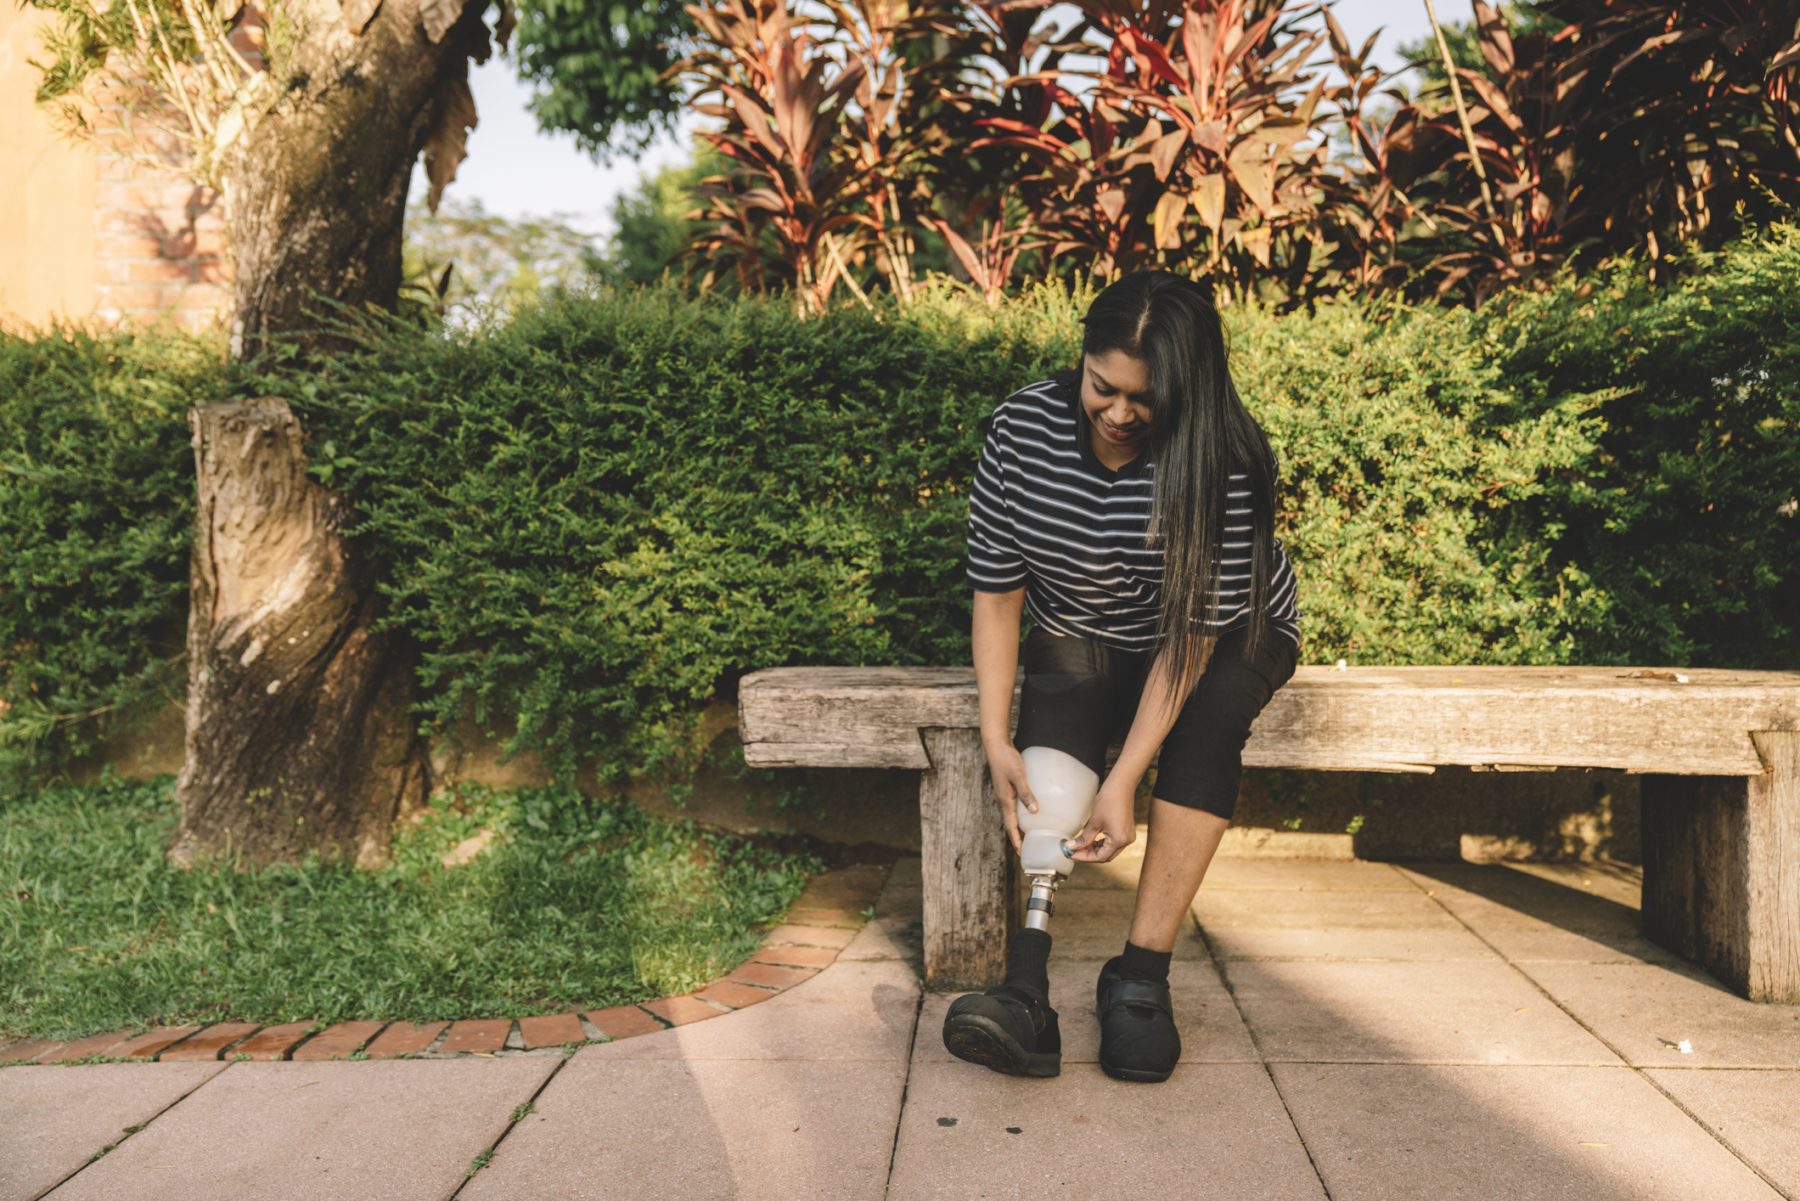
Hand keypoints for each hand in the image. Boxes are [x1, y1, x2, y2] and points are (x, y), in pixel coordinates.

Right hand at [984, 740, 1037, 855]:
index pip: (1010, 827)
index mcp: (1005, 801)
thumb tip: (1035, 811)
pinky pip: (1015, 806)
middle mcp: (1004, 801)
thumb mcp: (1018, 776)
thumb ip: (1026, 792)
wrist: (996, 746)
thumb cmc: (1006, 760)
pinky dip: (1021, 814)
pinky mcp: (1008, 788)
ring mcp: (1005, 795)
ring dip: (1019, 827)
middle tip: (1029, 849)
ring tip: (1031, 835)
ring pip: (1012, 816)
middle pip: (1011, 825)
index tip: (1022, 854)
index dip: (1016, 841)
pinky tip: (1031, 812)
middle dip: (1018, 838)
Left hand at [1064, 780, 1135, 863]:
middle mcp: (1126, 841)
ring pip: (1109, 850)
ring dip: (1095, 850)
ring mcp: (1128, 837)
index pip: (1100, 857)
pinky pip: (1114, 843)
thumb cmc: (1108, 801)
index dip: (1084, 857)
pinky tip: (1091, 840)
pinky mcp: (1127, 832)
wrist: (1121, 786)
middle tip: (1074, 851)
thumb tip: (1071, 847)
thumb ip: (1084, 838)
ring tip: (1081, 845)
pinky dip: (1102, 844)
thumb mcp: (1094, 822)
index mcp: (1119, 840)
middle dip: (1089, 855)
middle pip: (1105, 856)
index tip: (1071, 854)